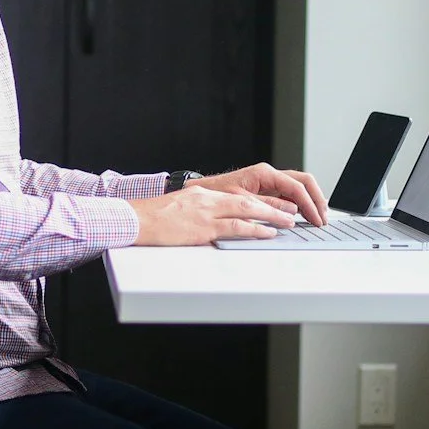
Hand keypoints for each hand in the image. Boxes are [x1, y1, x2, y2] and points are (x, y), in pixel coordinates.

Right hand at [128, 186, 300, 245]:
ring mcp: (205, 213)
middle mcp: (208, 200)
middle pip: (249, 200)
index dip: (263, 200)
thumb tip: (217, 224)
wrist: (136, 220)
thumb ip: (201, 213)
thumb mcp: (182, 210)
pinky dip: (254, 229)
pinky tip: (267, 232)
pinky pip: (234, 227)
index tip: (279, 205)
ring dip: (271, 216)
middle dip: (274, 206)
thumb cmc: (155, 219)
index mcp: (204, 195)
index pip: (240, 196)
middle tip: (292, 212)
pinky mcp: (202, 228)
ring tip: (288, 222)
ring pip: (247, 211)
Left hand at [187, 162, 330, 227]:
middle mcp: (270, 174)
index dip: (309, 203)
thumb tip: (291, 212)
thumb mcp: (243, 202)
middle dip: (316, 199)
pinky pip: (290, 193)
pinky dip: (301, 203)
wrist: (203, 192)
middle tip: (323, 218)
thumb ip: (268, 206)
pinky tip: (306, 214)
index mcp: (264, 173)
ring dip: (311, 200)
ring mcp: (270, 181)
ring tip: (318, 217)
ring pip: (299, 186)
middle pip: (303, 182)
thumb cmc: (217, 194)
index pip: (296, 186)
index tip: (316, 218)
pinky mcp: (268, 189)